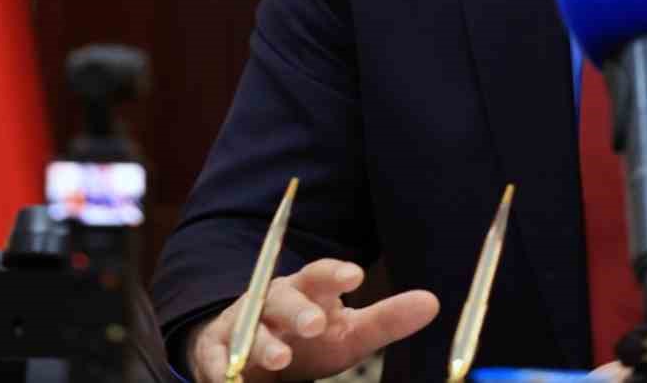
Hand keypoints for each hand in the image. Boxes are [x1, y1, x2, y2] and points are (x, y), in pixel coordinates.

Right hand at [187, 258, 437, 381]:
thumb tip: (432, 302)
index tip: (355, 276)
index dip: (335, 274)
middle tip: (317, 324)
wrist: (253, 354)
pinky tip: (233, 382)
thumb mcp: (349, 333)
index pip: (321, 274)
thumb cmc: (310, 340)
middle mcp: (273, 301)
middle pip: (283, 297)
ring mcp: (242, 324)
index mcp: (308, 290)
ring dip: (262, 343)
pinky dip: (222, 371)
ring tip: (279, 359)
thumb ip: (386, 320)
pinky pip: (215, 359)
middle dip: (298, 310)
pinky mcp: (214, 351)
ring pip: (249, 330)